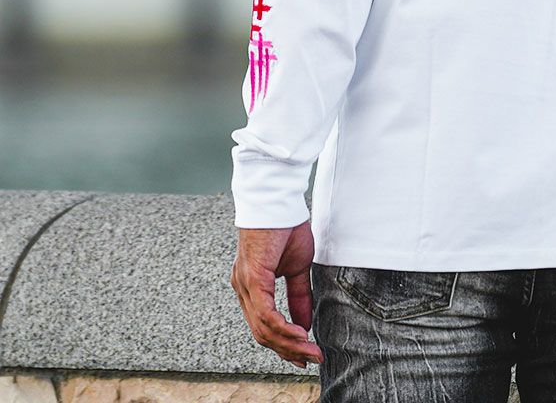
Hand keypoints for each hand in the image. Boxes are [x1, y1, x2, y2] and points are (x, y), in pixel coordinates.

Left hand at [231, 221, 324, 368]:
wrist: (278, 199)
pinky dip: (284, 328)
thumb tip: (304, 324)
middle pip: (262, 333)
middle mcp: (242, 288)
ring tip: (310, 351)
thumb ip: (299, 295)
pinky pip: (266, 313)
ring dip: (289, 344)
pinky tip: (300, 335)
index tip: (304, 355)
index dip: (284, 344)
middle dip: (288, 350)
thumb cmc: (285, 225)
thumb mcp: (297, 266)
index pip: (264, 325)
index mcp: (251, 286)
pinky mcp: (252, 278)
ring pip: (263, 328)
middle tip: (311, 359)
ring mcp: (244, 284)